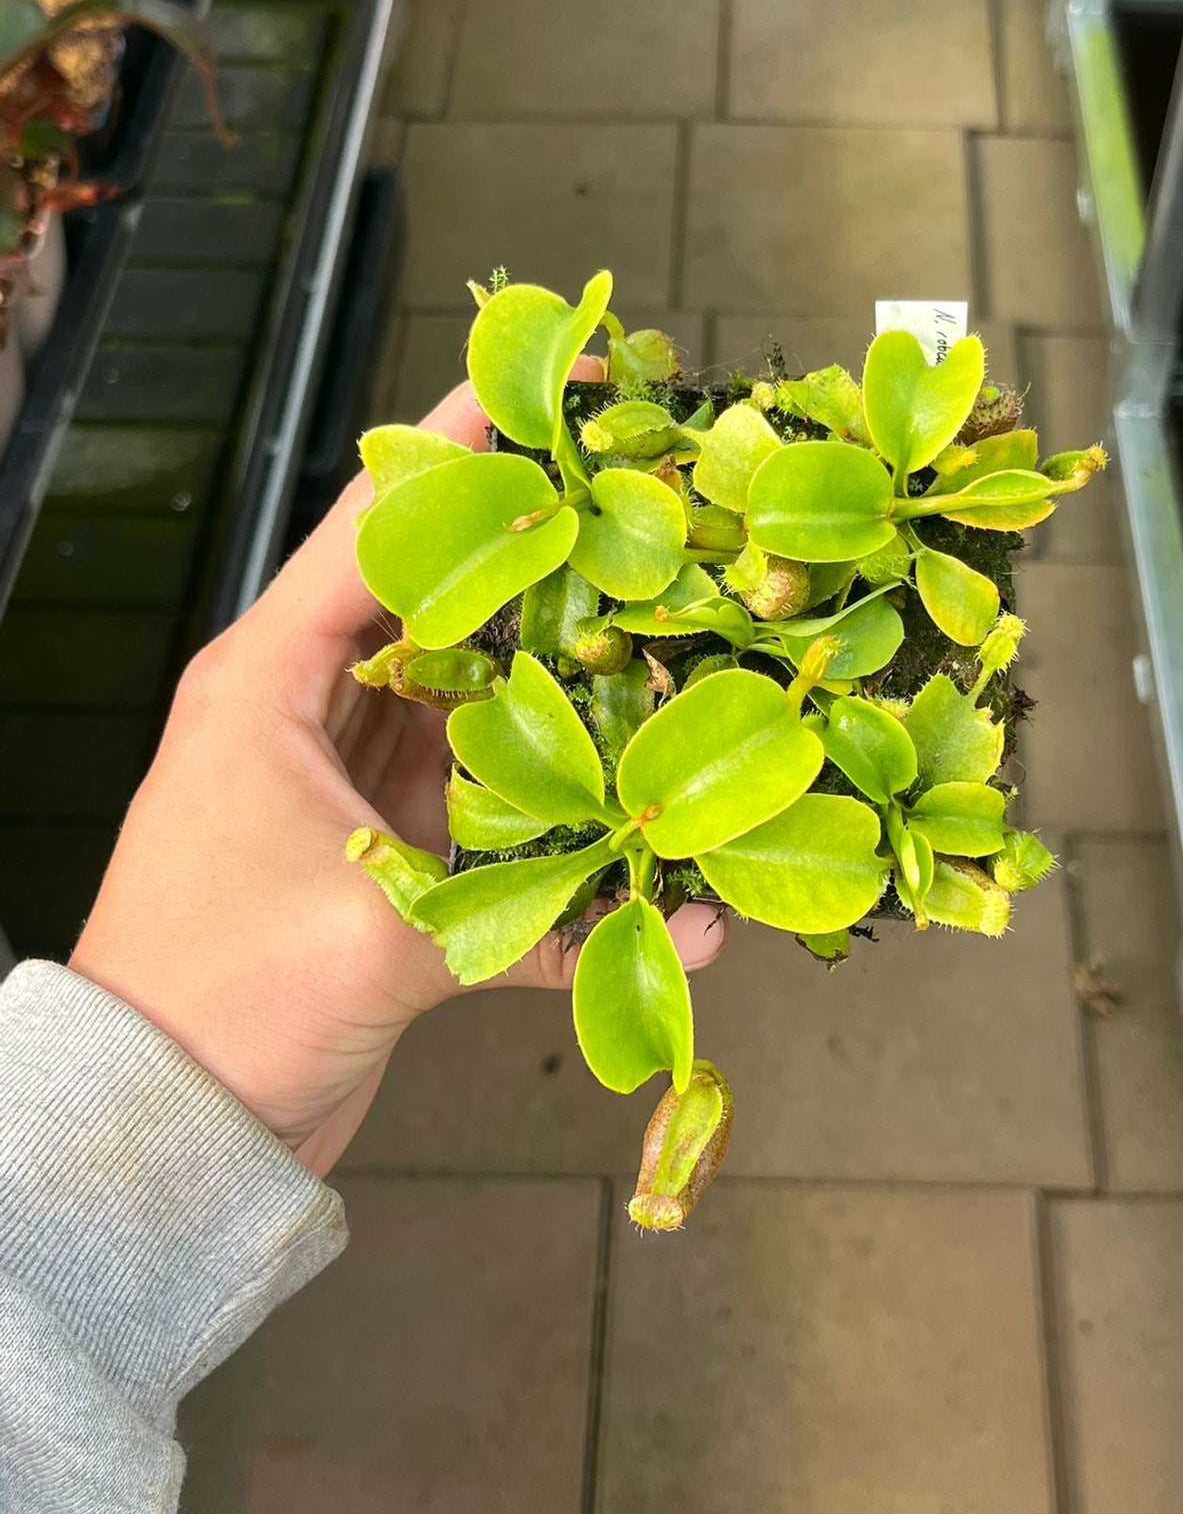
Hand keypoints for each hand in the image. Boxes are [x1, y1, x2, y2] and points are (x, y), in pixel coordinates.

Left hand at [69, 377, 725, 1176]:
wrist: (161, 1129)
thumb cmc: (223, 1001)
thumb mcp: (374, 937)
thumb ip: (540, 917)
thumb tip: (689, 919)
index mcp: (265, 683)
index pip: (372, 529)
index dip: (457, 451)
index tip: (537, 384)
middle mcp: (303, 713)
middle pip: (434, 601)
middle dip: (529, 555)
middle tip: (631, 503)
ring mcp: (344, 783)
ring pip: (463, 695)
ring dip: (546, 671)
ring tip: (648, 624)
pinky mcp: (376, 854)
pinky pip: (472, 800)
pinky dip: (542, 808)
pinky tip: (630, 819)